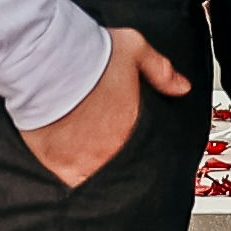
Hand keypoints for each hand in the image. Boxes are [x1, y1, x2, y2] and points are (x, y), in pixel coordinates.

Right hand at [19, 26, 192, 187]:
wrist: (47, 63)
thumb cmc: (86, 54)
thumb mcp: (134, 49)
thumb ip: (160, 69)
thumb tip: (183, 87)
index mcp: (132, 125)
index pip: (143, 145)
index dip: (135, 142)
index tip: (126, 135)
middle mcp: (112, 148)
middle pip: (120, 162)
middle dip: (114, 154)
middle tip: (102, 140)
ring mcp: (86, 159)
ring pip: (98, 174)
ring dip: (94, 165)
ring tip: (85, 151)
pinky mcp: (60, 164)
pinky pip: (72, 181)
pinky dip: (72, 175)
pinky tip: (69, 163)